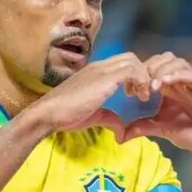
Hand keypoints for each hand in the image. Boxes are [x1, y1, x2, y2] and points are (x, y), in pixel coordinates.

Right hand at [29, 52, 151, 136]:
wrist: (49, 113)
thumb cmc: (67, 115)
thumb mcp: (95, 116)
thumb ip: (110, 119)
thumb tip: (122, 133)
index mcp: (96, 72)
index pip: (121, 63)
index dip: (133, 76)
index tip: (133, 94)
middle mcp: (100, 66)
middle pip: (129, 58)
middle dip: (141, 74)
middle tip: (140, 94)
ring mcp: (101, 70)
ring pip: (132, 60)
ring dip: (142, 77)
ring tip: (141, 96)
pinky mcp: (104, 77)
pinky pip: (131, 69)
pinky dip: (140, 80)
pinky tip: (137, 97)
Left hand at [122, 53, 191, 160]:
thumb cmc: (188, 132)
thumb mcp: (158, 128)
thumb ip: (141, 127)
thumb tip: (119, 136)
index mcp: (168, 86)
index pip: (152, 66)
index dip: (138, 74)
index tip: (129, 92)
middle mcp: (179, 80)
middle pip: (163, 58)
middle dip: (148, 68)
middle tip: (141, 87)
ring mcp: (191, 83)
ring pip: (176, 61)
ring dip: (161, 70)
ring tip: (153, 87)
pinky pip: (189, 74)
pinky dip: (175, 75)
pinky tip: (164, 85)